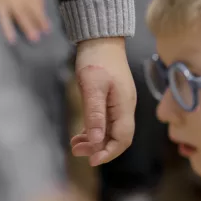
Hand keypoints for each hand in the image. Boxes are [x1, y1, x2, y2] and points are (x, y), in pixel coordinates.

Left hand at [70, 36, 136, 165]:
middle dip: (99, 149)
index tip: (91, 160)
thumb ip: (94, 114)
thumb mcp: (92, 86)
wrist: (102, 40)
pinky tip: (81, 134)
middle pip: (118, 138)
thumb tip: (96, 140)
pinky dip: (94, 131)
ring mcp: (120, 105)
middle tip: (77, 152)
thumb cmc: (96, 60)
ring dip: (95, 141)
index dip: (108, 152)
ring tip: (75, 145)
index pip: (122, 138)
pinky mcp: (113, 101)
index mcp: (124, 107)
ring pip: (111, 131)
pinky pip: (106, 122)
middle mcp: (125, 109)